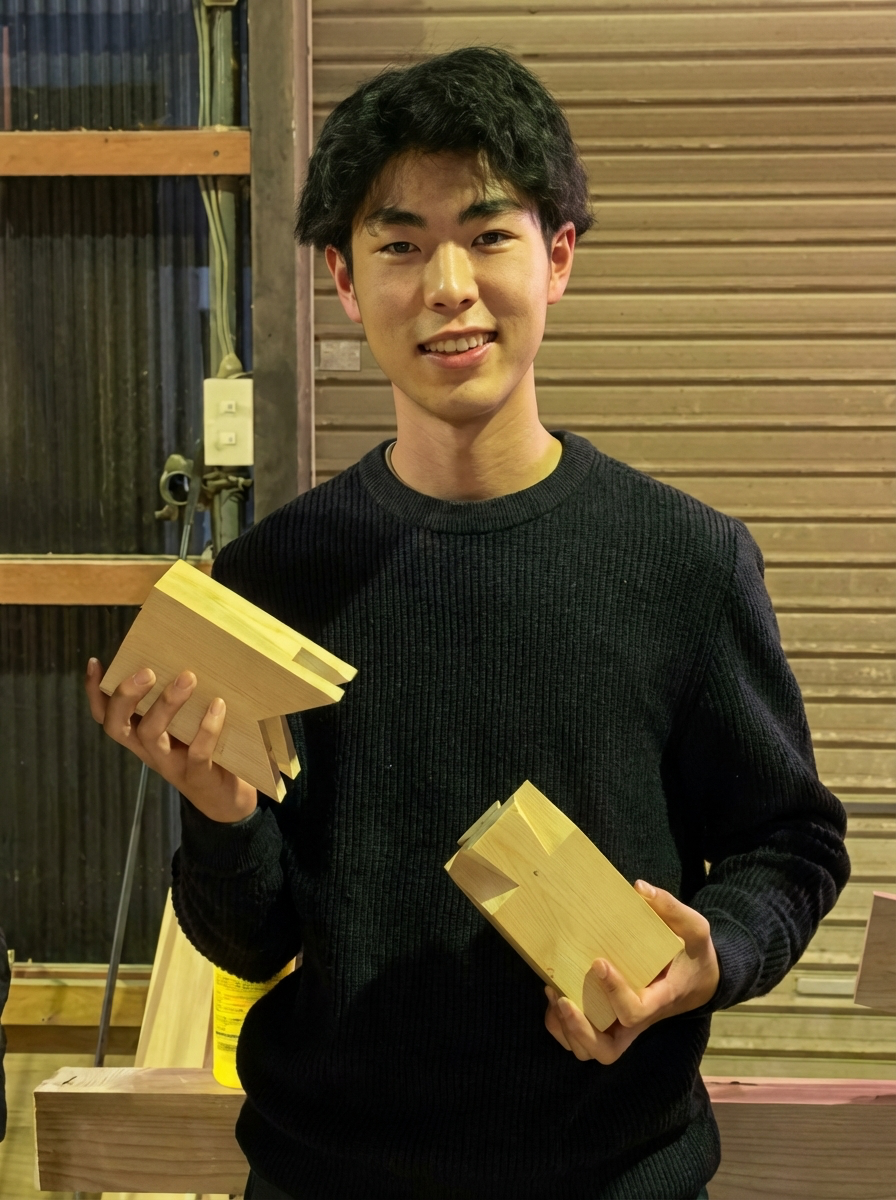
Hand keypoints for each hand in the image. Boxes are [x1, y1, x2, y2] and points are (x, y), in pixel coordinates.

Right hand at [85, 657, 257, 823]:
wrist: (227, 802)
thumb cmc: (208, 752)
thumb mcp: (188, 724)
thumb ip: (182, 701)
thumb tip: (187, 656)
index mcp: (141, 736)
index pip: (107, 716)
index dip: (95, 692)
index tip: (95, 662)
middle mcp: (149, 750)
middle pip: (117, 725)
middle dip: (126, 696)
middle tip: (147, 671)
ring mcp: (171, 765)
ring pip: (152, 735)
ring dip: (167, 704)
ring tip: (187, 678)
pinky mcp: (198, 777)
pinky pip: (197, 753)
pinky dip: (207, 728)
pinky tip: (217, 705)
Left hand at [544, 879, 719, 1063]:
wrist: (698, 981)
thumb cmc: (693, 955)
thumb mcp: (695, 929)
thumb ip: (672, 909)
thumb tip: (639, 888)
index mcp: (659, 999)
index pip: (635, 1012)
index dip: (615, 994)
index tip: (599, 963)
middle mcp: (638, 1020)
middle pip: (606, 1051)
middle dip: (580, 1030)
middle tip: (563, 998)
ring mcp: (622, 1025)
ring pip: (591, 1050)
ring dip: (567, 1030)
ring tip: (554, 993)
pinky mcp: (610, 1022)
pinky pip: (584, 1040)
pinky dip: (563, 1027)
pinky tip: (554, 995)